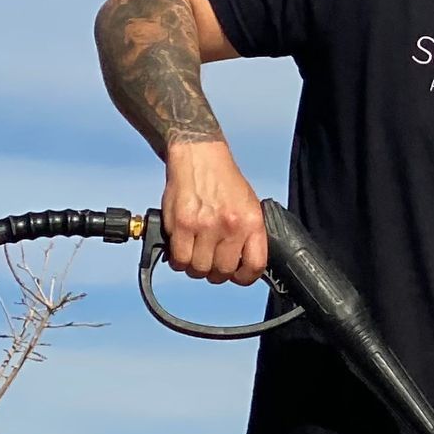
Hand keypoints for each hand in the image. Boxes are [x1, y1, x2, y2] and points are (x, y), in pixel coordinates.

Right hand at [161, 141, 266, 284]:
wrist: (199, 155)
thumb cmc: (223, 181)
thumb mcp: (248, 205)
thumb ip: (247, 234)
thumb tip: (242, 264)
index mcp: (251, 222)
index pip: (255, 265)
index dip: (245, 278)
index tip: (237, 276)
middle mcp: (230, 225)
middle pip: (222, 272)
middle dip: (215, 273)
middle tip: (210, 262)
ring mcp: (205, 226)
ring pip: (198, 269)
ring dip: (195, 267)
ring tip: (194, 254)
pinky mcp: (181, 224)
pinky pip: (179, 259)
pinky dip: (178, 261)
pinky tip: (181, 249)